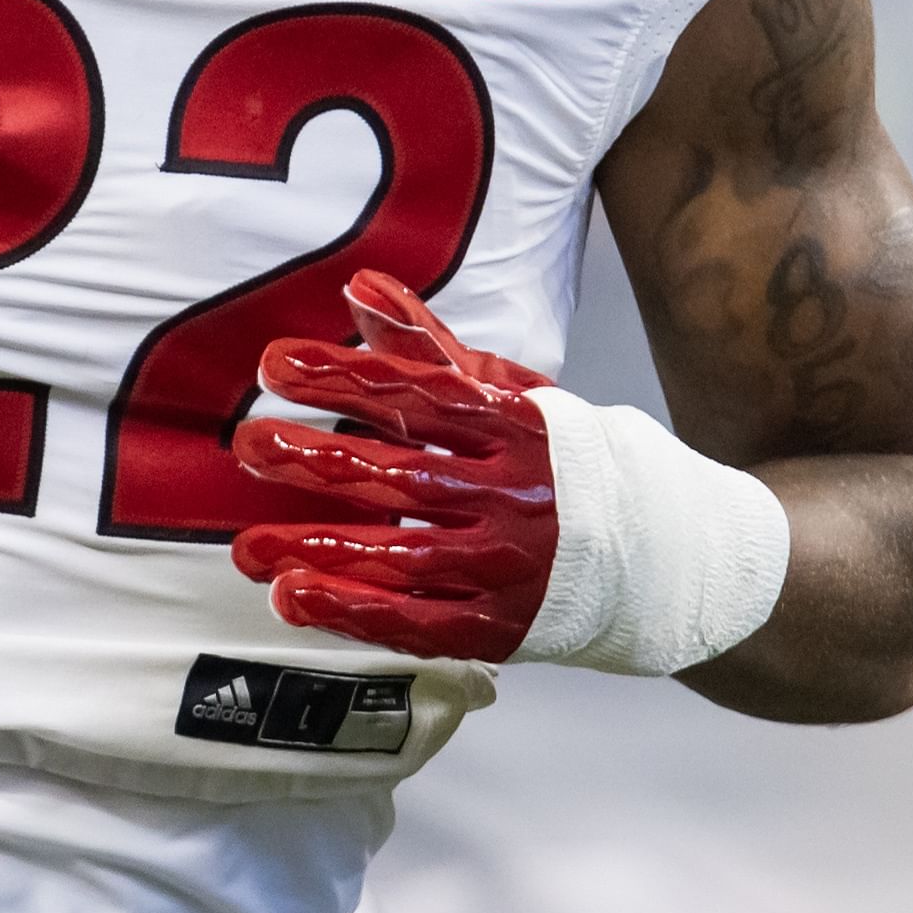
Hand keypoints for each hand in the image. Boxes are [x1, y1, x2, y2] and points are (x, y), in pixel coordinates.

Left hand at [225, 271, 560, 662]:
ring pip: (403, 558)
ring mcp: (509, 566)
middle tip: (249, 446)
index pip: (421, 396)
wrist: (664, 554)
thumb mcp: (509, 393)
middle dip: (318, 461)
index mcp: (518, 427)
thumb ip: (427, 348)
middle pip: (406, 476)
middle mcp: (515, 496)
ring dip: (319, 551)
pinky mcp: (500, 625)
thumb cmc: (571, 463)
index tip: (275, 364)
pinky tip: (294, 599)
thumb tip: (361, 287)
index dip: (345, 378)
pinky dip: (353, 612)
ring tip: (248, 547)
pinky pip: (418, 622)